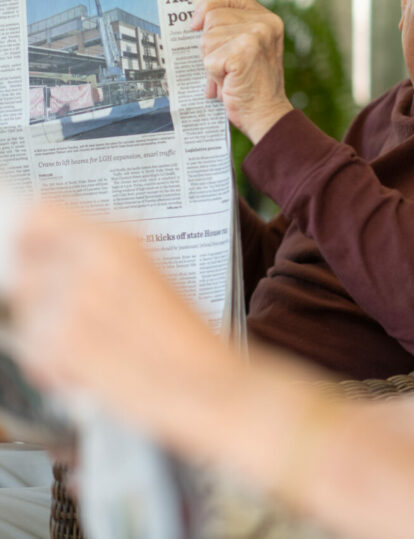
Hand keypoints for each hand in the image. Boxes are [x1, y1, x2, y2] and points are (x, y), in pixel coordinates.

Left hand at [9, 203, 236, 441]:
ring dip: (42, 328)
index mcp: (119, 239)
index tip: (26, 247)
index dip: (27, 231)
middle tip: (65, 308)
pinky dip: (48, 363)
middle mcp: (92, 263)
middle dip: (35, 289)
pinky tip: (88, 365)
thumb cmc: (188, 339)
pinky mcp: (60, 345)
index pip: (40, 211)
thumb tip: (46, 249)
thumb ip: (99, 256)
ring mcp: (73, 303)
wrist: (207, 385)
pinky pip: (29, 348)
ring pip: (23, 308)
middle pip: (22, 263)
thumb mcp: (152, 275)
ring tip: (87, 342)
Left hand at [191, 0, 293, 143]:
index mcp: (268, 19)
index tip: (196, 23)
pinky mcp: (243, 52)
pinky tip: (230, 83)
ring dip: (212, 61)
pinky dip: (214, 75)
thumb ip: (230, 30)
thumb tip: (194, 21)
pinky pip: (209, 59)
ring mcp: (256, 36)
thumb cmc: (253, 86)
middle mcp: (265, 23)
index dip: (210, 4)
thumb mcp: (247, 49)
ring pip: (208, 38)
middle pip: (213, 17)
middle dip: (210, 44)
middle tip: (227, 66)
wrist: (267, 116)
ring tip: (230, 76)